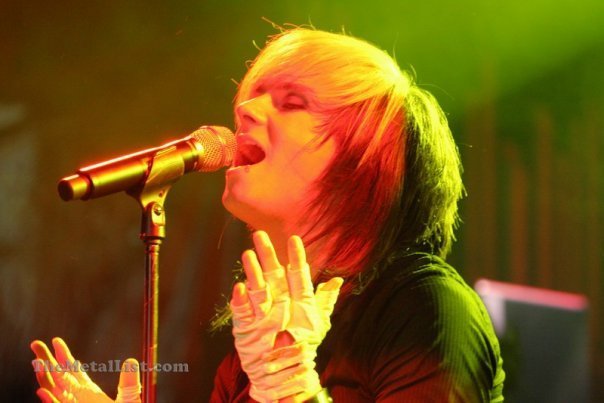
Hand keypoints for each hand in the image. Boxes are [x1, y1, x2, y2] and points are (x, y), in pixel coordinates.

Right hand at [31, 338, 140, 402]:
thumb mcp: (128, 399)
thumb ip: (128, 383)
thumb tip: (131, 361)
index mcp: (89, 394)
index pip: (73, 372)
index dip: (64, 356)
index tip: (56, 341)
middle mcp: (77, 401)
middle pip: (58, 378)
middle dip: (47, 361)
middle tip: (36, 344)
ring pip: (53, 393)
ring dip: (44, 378)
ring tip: (37, 362)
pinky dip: (49, 402)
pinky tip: (42, 391)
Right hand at [230, 231, 341, 401]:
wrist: (286, 372)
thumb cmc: (302, 346)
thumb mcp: (317, 323)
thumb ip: (324, 301)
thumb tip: (337, 280)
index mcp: (296, 298)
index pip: (296, 274)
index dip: (295, 257)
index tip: (294, 238)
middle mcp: (278, 301)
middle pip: (272, 275)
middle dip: (267, 255)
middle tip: (260, 234)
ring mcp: (261, 312)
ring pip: (257, 288)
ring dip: (252, 272)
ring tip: (248, 255)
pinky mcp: (246, 326)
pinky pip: (243, 311)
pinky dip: (241, 300)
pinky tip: (240, 288)